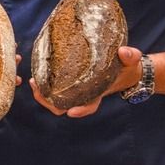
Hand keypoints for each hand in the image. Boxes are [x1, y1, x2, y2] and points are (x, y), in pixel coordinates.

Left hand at [28, 47, 142, 117]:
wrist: (122, 66)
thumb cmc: (126, 65)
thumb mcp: (131, 60)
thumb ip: (130, 56)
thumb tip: (124, 52)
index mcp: (99, 93)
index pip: (90, 105)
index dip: (81, 110)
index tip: (71, 112)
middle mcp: (85, 94)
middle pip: (66, 107)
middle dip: (51, 103)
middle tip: (39, 91)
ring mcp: (75, 90)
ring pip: (56, 100)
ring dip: (43, 95)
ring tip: (33, 82)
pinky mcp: (68, 82)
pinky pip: (54, 88)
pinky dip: (44, 85)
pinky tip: (36, 74)